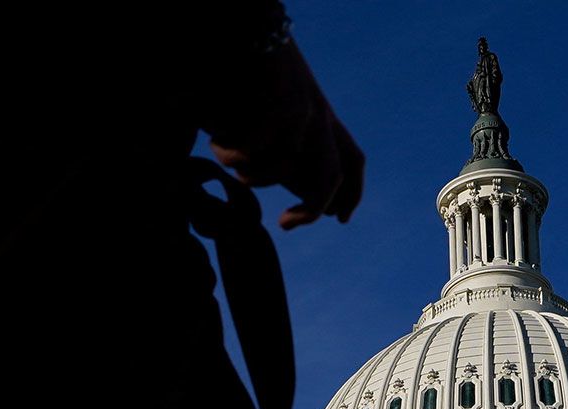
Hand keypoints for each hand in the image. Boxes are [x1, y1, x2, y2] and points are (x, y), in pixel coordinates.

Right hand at [207, 43, 364, 229]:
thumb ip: (276, 138)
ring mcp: (304, 107)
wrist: (249, 24)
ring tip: (226, 159)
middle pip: (331, 175)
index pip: (352, 160)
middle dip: (310, 208)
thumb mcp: (269, 107)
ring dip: (251, 172)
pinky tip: (215, 139)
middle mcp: (320, 114)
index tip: (340, 219)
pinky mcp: (284, 101)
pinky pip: (258, 146)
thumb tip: (267, 174)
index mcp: (322, 114)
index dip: (351, 193)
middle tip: (284, 225)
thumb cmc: (248, 65)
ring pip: (285, 164)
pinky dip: (232, 150)